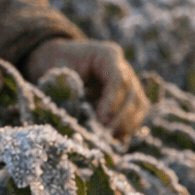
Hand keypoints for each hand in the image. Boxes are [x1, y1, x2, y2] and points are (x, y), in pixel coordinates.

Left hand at [26, 39, 148, 140]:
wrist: (58, 59)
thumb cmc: (56, 64)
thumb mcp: (57, 72)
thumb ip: (67, 88)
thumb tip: (74, 110)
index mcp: (106, 55)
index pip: (118, 78)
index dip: (113, 100)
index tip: (102, 119)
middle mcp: (122, 66)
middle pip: (132, 92)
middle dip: (122, 115)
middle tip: (108, 132)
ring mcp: (127, 81)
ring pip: (139, 103)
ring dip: (129, 123)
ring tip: (115, 138)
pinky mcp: (125, 96)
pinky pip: (135, 112)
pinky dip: (128, 126)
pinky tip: (118, 138)